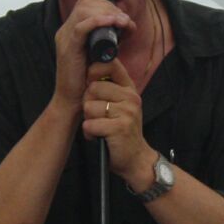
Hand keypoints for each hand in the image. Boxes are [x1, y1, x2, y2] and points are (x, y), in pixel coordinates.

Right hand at [54, 0, 132, 107]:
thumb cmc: (88, 80)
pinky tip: (114, 23)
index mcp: (72, 29)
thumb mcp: (100, 53)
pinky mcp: (68, 48)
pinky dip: (99, 21)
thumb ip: (108, 39)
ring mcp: (65, 37)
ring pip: (84, 10)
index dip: (107, 5)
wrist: (73, 101)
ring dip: (109, 13)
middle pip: (87, 1)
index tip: (124, 18)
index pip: (87, 1)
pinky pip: (82, 27)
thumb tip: (126, 25)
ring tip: (124, 23)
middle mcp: (66, 29)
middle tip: (127, 22)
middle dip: (111, 8)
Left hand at [82, 59, 155, 182]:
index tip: (92, 86)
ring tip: (100, 127)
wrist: (136, 158)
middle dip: (88, 104)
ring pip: (88, 107)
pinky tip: (99, 136)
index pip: (110, 65)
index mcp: (129, 88)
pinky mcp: (119, 128)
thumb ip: (108, 88)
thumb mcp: (120, 105)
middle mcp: (130, 97)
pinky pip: (89, 124)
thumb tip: (87, 71)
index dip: (94, 73)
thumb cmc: (122, 130)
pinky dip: (90, 133)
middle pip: (92, 88)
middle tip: (98, 116)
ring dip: (89, 120)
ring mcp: (126, 112)